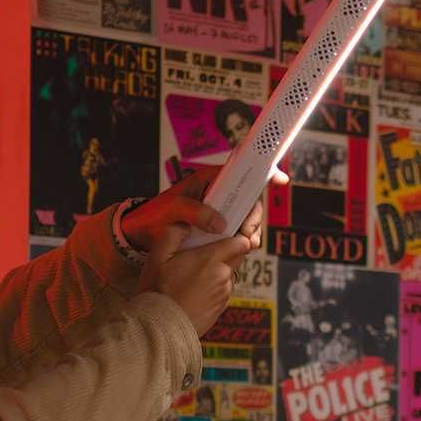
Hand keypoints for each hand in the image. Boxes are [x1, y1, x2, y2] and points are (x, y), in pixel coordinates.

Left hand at [122, 160, 287, 251]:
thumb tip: (221, 223)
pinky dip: (241, 240)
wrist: (140, 233)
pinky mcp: (215, 228)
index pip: (239, 170)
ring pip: (244, 217)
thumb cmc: (155, 215)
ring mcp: (216, 211)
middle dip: (254, 215)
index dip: (261, 172)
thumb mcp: (173, 209)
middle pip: (247, 198)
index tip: (280, 179)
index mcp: (208, 180)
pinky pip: (235, 231)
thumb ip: (196, 212)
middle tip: (248, 231)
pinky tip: (240, 249)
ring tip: (245, 242)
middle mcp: (216, 194)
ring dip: (249, 230)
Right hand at [138, 224, 255, 334]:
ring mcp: (224, 294)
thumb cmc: (158, 291)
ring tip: (192, 275)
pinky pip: (222, 290)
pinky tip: (193, 291)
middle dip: (226, 251)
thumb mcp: (158, 257)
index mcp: (212, 259)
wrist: (162, 328)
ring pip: (228, 274)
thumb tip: (187, 223)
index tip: (227, 234)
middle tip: (203, 252)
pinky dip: (213, 287)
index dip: (237, 236)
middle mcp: (224, 276)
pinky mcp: (221, 308)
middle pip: (237, 257)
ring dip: (217, 270)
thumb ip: (174, 234)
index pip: (242, 242)